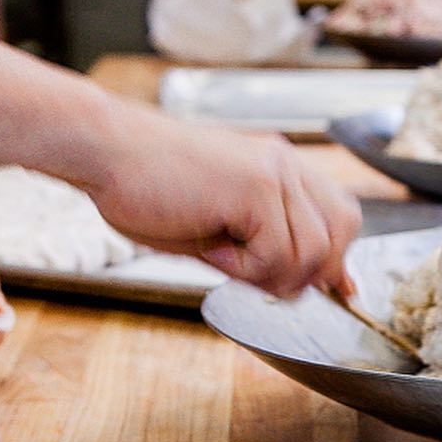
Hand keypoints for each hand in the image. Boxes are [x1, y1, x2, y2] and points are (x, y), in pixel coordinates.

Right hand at [85, 103, 361, 299]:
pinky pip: (277, 254)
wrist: (100, 151)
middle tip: (254, 275)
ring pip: (312, 254)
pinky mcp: (256, 188)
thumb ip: (269, 253)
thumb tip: (318, 285)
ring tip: (224, 258)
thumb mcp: (221, 229)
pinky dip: (244, 267)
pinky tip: (212, 248)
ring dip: (269, 274)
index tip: (322, 289)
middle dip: (305, 275)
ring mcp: (275, 173)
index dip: (334, 260)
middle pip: (338, 239)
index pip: (341, 219)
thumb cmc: (147, 190)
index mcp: (280, 170)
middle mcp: (286, 166)